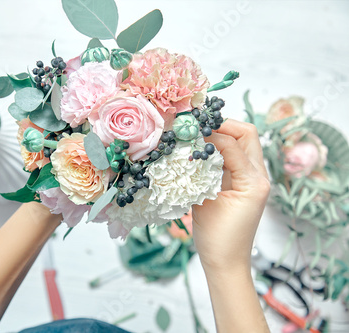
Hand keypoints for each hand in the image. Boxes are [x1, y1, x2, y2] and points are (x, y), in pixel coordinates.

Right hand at [192, 119, 269, 271]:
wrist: (226, 262)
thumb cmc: (217, 238)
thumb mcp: (207, 201)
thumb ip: (205, 171)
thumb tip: (195, 144)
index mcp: (254, 181)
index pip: (234, 143)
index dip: (211, 133)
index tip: (189, 130)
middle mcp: (259, 176)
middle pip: (247, 134)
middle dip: (223, 125)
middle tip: (197, 128)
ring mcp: (253, 180)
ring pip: (242, 143)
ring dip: (222, 136)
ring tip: (197, 138)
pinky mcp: (243, 184)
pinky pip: (235, 157)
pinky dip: (220, 150)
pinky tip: (202, 154)